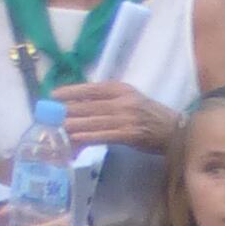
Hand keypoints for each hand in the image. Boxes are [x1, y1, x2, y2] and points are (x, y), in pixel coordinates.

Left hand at [49, 80, 177, 153]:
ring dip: (74, 124)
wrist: (175, 130)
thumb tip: (81, 104)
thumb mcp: (130, 99)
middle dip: (68, 110)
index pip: (91, 88)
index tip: (54, 94)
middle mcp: (122, 101)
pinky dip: (89, 135)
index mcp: (121, 89)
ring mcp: (126, 118)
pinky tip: (76, 137)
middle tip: (49, 114)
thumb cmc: (150, 115)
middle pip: (89, 105)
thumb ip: (109, 100)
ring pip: (94, 120)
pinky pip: (104, 134)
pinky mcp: (129, 134)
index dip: (71, 91)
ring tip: (57, 126)